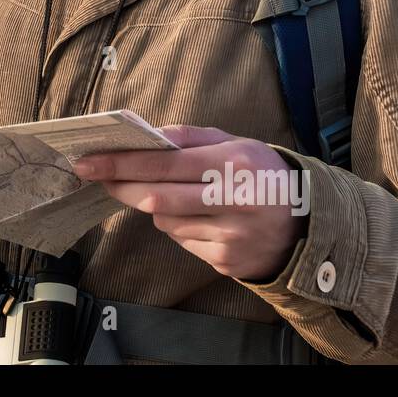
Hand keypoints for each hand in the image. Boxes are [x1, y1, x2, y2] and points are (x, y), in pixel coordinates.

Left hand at [71, 124, 308, 280]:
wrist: (308, 225)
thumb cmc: (262, 175)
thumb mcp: (235, 143)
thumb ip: (190, 137)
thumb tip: (145, 135)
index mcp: (233, 164)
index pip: (163, 163)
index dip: (121, 164)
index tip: (89, 161)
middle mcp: (231, 201)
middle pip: (155, 198)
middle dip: (120, 186)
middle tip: (97, 175)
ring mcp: (228, 236)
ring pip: (165, 221)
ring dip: (156, 206)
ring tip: (176, 194)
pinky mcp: (225, 261)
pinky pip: (182, 241)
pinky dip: (178, 226)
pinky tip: (198, 216)